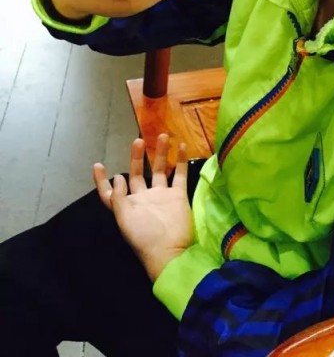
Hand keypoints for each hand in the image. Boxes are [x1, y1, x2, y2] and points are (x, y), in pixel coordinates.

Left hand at [94, 134, 193, 281]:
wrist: (171, 252)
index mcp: (126, 206)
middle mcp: (143, 198)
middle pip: (137, 173)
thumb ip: (119, 197)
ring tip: (163, 136)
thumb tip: (119, 176)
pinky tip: (181, 146)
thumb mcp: (124, 219)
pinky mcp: (178, 196)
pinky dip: (181, 161)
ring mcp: (161, 196)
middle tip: (138, 141)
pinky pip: (179, 175)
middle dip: (137, 157)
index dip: (103, 180)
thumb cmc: (143, 237)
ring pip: (159, 170)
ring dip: (160, 153)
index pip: (110, 191)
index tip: (99, 164)